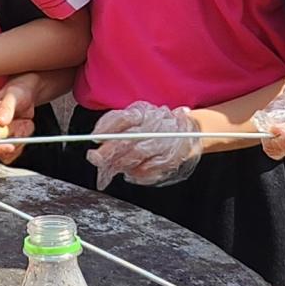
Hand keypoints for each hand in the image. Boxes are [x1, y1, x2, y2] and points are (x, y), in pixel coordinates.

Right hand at [0, 75, 37, 163]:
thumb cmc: (17, 92)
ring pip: (6, 152)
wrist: (26, 94)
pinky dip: (23, 141)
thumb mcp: (13, 95)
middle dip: (13, 139)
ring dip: (20, 139)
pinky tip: (24, 127)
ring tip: (24, 122)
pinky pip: (13, 152)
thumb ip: (6, 108)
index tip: (10, 146)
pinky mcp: (4, 141)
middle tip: (23, 124)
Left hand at [85, 102, 201, 187]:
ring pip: (138, 154)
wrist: (190, 130)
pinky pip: (152, 167)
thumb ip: (116, 125)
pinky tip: (131, 174)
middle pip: (128, 138)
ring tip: (110, 170)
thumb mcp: (137, 116)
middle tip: (96, 159)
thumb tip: (97, 139)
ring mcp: (165, 141)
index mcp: (143, 111)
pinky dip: (139, 173)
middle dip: (109, 151)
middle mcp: (155, 124)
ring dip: (121, 164)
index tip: (94, 138)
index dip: (106, 128)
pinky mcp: (173, 157)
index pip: (122, 117)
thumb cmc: (155, 125)